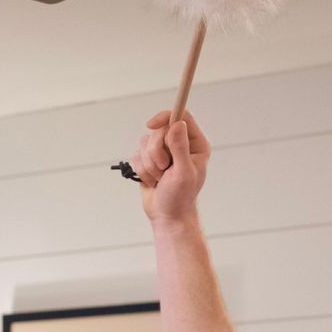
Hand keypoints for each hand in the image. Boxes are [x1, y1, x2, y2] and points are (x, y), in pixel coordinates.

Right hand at [134, 111, 210, 225]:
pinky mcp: (149, 159)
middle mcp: (179, 144)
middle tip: (164, 169)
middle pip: (158, 129)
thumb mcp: (183, 173)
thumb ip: (180, 148)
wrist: (168, 215)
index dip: (164, 117)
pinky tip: (152, 180)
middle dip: (156, 152)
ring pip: (145, 142)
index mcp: (195, 144)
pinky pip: (136, 154)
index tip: (152, 125)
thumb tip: (177, 124)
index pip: (180, 116)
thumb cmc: (181, 197)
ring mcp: (164, 151)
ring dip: (149, 164)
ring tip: (160, 178)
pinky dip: (142, 170)